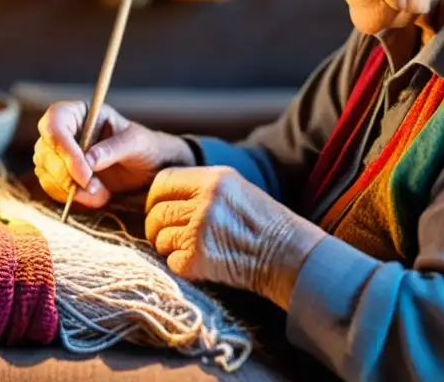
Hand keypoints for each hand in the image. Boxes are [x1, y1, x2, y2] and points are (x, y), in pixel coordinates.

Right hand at [33, 100, 195, 208]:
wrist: (148, 167)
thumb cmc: (143, 146)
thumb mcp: (135, 143)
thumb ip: (113, 149)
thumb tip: (88, 160)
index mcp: (79, 112)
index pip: (55, 122)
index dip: (64, 148)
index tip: (84, 173)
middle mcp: (63, 130)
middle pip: (45, 151)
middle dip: (68, 175)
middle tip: (95, 187)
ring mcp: (58, 153)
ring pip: (46, 172)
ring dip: (71, 189)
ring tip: (101, 193)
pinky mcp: (60, 175)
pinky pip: (52, 188)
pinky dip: (72, 198)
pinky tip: (96, 197)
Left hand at [144, 166, 325, 309]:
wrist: (288, 254)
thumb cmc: (263, 222)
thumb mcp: (235, 188)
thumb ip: (201, 187)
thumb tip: (164, 196)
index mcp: (213, 178)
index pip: (162, 182)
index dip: (156, 198)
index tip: (160, 209)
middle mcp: (204, 200)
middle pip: (156, 212)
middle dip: (157, 226)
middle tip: (171, 235)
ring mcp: (199, 229)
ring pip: (160, 238)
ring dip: (170, 247)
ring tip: (192, 248)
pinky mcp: (197, 258)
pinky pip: (171, 261)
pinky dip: (181, 265)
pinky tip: (202, 262)